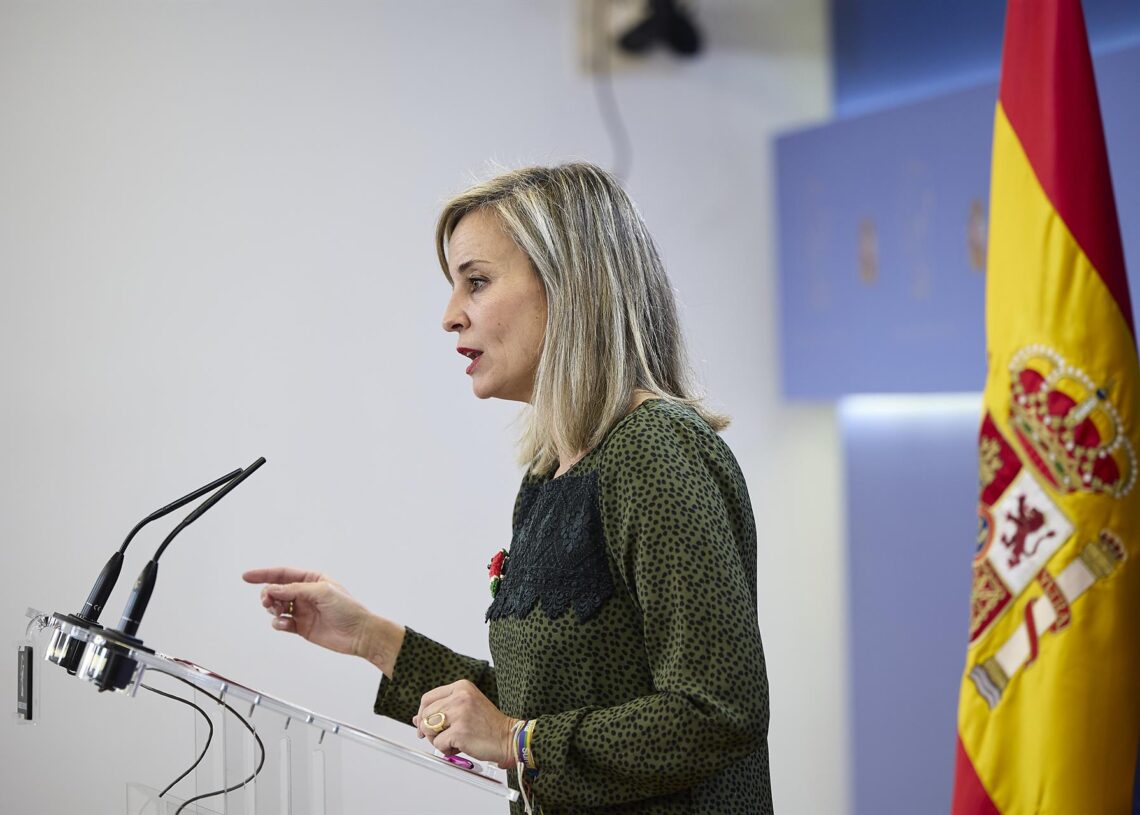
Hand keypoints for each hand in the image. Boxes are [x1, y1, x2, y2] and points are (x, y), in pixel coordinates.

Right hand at [242, 567, 397, 666]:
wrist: (359, 634)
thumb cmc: (348, 609)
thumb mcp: (322, 592)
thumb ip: (295, 590)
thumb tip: (273, 588)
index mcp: (312, 580)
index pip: (283, 574)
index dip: (263, 574)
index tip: (246, 576)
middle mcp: (305, 594)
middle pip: (276, 590)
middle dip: (268, 594)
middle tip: (269, 602)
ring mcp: (302, 611)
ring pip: (277, 606)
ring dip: (272, 608)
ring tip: (279, 612)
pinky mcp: (301, 627)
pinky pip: (282, 623)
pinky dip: (278, 623)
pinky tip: (283, 624)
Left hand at [413, 680, 517, 767]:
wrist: (508, 738)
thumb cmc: (489, 725)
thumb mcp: (465, 709)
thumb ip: (442, 710)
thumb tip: (417, 719)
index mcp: (461, 687)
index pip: (427, 698)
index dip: (422, 714)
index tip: (423, 725)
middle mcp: (460, 696)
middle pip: (425, 714)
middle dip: (429, 730)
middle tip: (443, 737)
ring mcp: (460, 713)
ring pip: (428, 728)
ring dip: (437, 740)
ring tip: (454, 740)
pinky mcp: (460, 731)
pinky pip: (438, 744)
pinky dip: (446, 750)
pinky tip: (461, 746)